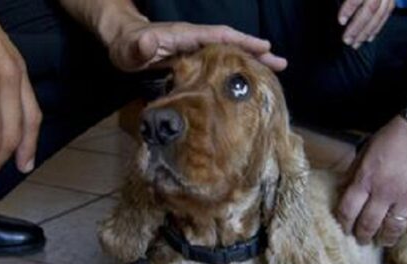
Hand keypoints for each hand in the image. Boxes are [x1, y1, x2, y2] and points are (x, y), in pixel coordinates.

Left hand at [107, 19, 287, 71]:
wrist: (124, 45)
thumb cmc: (127, 47)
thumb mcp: (130, 49)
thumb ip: (139, 47)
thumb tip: (148, 42)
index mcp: (187, 36)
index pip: (220, 35)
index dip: (242, 40)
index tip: (265, 47)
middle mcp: (196, 41)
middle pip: (232, 44)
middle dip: (257, 53)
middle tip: (282, 65)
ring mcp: (197, 52)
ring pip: (229, 55)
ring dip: (251, 63)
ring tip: (274, 75)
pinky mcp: (195, 62)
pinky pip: (220, 65)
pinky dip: (236, 71)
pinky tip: (247, 83)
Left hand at [337, 117, 406, 245]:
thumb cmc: (396, 134)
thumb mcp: (367, 148)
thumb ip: (354, 170)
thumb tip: (341, 189)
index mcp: (366, 178)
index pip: (348, 209)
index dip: (344, 223)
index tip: (345, 229)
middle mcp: (384, 191)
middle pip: (369, 224)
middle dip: (363, 236)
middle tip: (362, 240)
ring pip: (393, 228)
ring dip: (386, 239)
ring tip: (384, 242)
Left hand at [338, 0, 394, 47]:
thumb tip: (340, 16)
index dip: (349, 8)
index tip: (341, 21)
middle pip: (370, 8)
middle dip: (357, 27)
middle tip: (346, 40)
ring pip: (380, 14)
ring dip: (367, 32)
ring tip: (355, 43)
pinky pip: (387, 14)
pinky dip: (377, 28)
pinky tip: (369, 38)